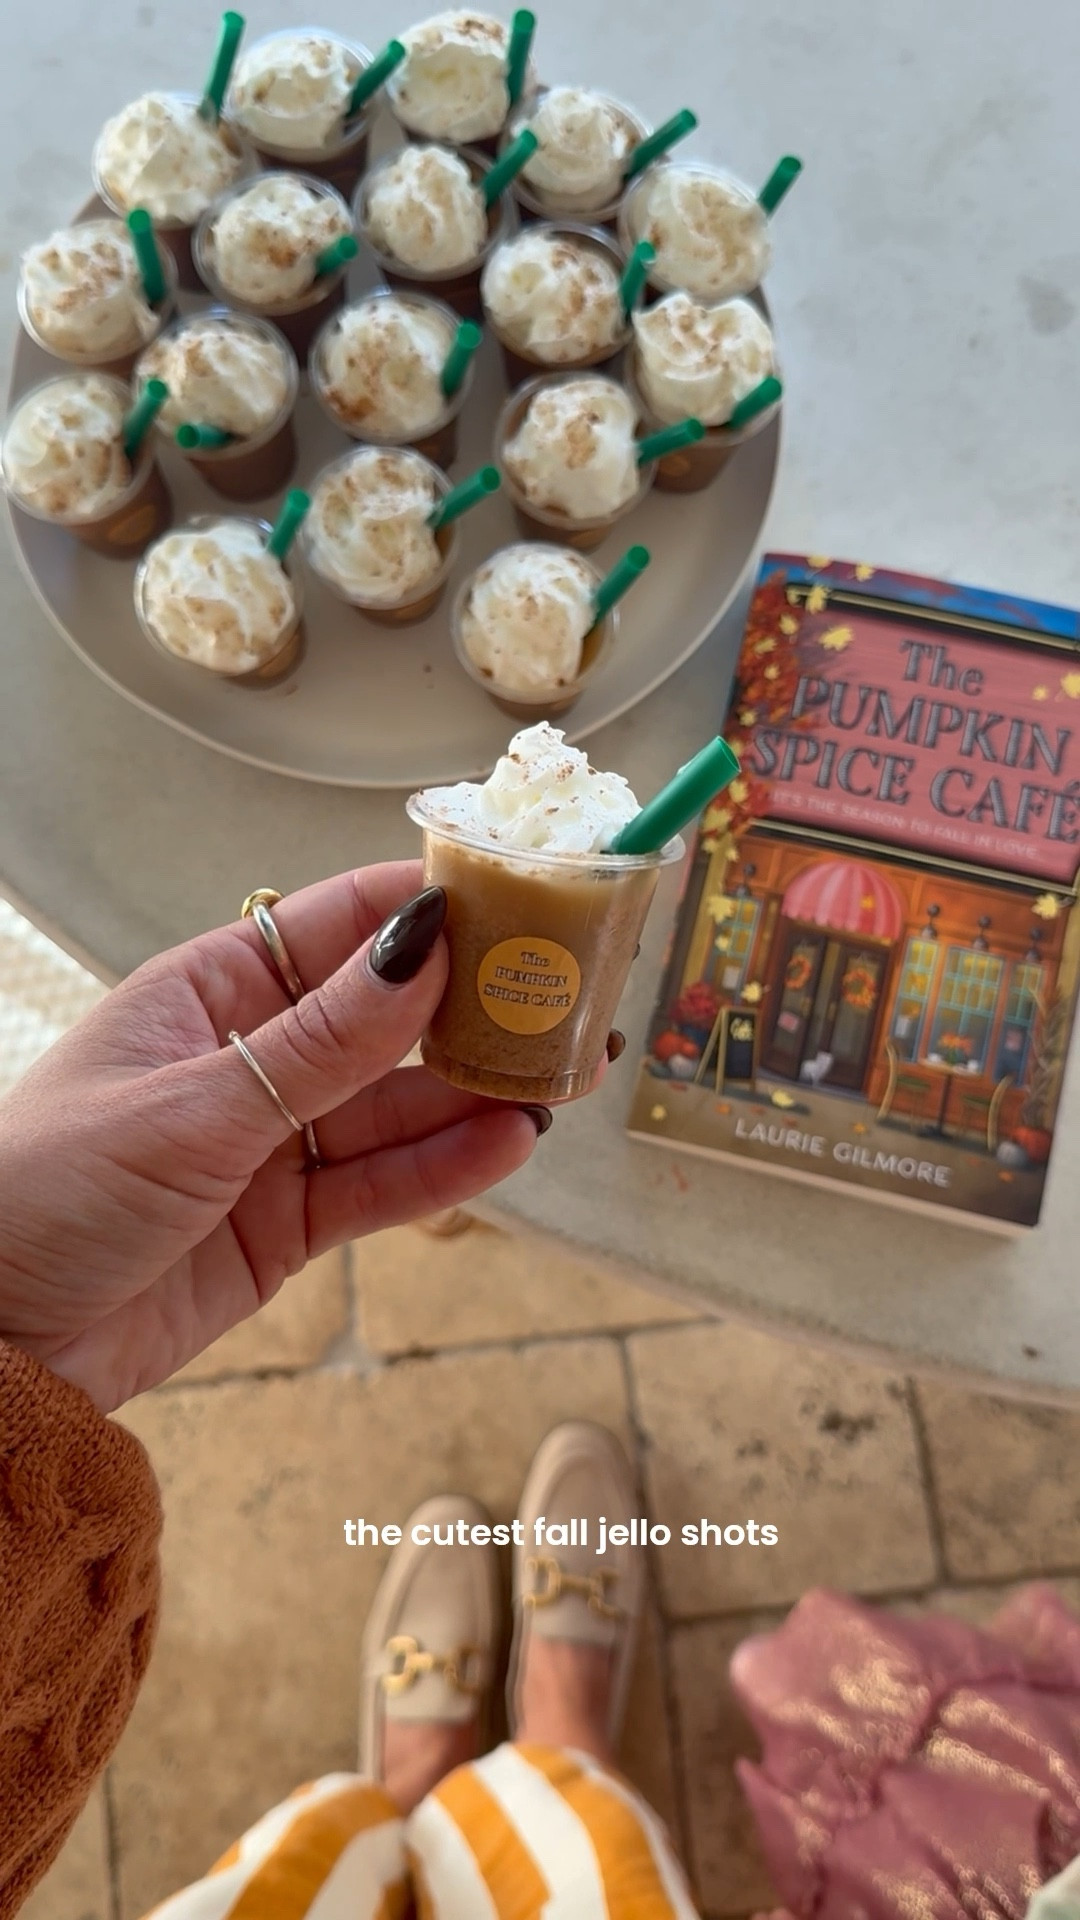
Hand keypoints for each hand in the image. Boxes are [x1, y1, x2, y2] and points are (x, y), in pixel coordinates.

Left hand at [0, 864, 546, 1412]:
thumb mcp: (195, 1106)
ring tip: (562, 1077)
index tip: (521, 904)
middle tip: (570, 1002)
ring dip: (475, 1094)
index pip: (337, 927)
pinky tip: (507, 1145)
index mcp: (208, 990)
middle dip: (475, 1011)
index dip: (429, 911)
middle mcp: (247, 1056)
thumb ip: (324, 1042)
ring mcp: (269, 1142)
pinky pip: (379, 1185)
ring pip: (394, 1106)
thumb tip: (427, 944)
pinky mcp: (284, 1224)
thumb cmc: (44, 1190)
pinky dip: (442, 1169)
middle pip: (384, 1019)